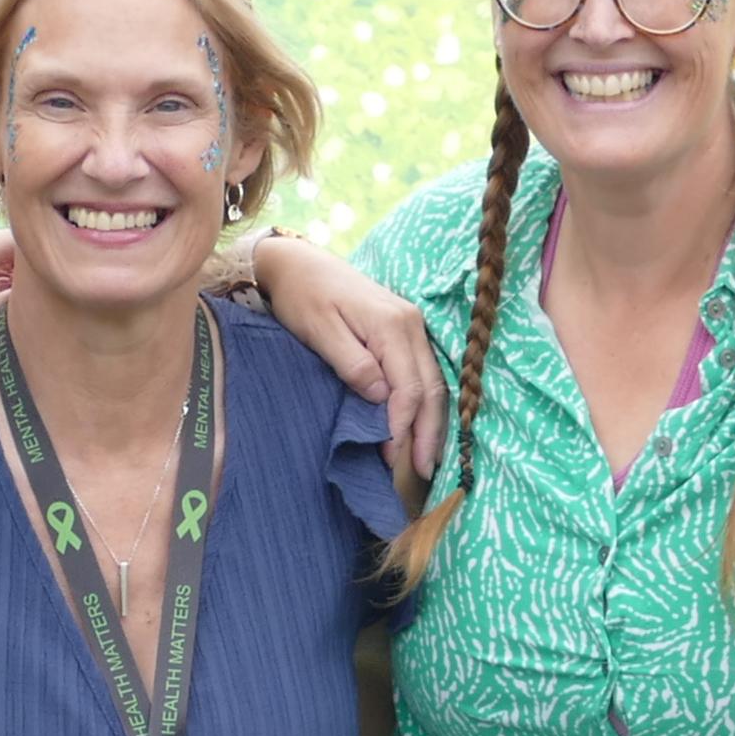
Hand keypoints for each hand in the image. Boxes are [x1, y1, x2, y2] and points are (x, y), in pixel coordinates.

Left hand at [237, 232, 444, 482]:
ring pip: (433, 382)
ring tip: (425, 459)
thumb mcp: (318, 330)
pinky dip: (424, 403)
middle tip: (422, 472)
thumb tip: (380, 397)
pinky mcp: (406, 330)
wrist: (301, 263)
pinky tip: (419, 426)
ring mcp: (413, 325)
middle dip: (427, 432)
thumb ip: (352, 363)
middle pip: (431, 388)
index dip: (402, 426)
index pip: (408, 387)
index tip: (391, 458)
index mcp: (392, 325)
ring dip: (430, 422)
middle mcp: (412, 324)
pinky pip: (424, 372)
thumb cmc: (303, 296)